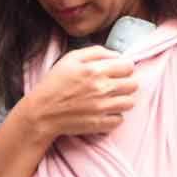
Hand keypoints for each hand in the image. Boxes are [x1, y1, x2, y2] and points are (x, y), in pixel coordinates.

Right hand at [19, 46, 136, 139]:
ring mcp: (102, 108)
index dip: (124, 67)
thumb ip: (96, 52)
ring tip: (110, 98)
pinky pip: (120, 119)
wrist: (42, 112)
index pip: (129, 66)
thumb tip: (117, 55)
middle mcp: (102, 88)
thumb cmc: (55, 83)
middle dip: (126, 83)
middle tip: (114, 84)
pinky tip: (105, 111)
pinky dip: (115, 116)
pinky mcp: (100, 124)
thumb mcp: (70, 58)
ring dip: (123, 99)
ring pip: (130, 102)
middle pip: (133, 84)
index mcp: (96, 70)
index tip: (117, 71)